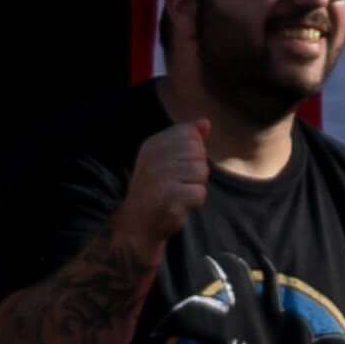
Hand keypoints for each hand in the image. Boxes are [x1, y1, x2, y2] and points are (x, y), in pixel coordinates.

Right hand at [112, 118, 210, 254]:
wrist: (139, 221)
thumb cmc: (158, 188)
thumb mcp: (168, 159)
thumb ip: (187, 140)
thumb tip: (206, 122)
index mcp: (153, 144)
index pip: (190, 135)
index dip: (194, 153)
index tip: (179, 165)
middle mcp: (153, 156)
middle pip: (198, 153)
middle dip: (198, 170)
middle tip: (180, 182)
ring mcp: (159, 176)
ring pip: (201, 172)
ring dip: (197, 186)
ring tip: (179, 192)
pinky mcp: (168, 195)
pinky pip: (200, 192)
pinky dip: (195, 200)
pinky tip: (180, 203)